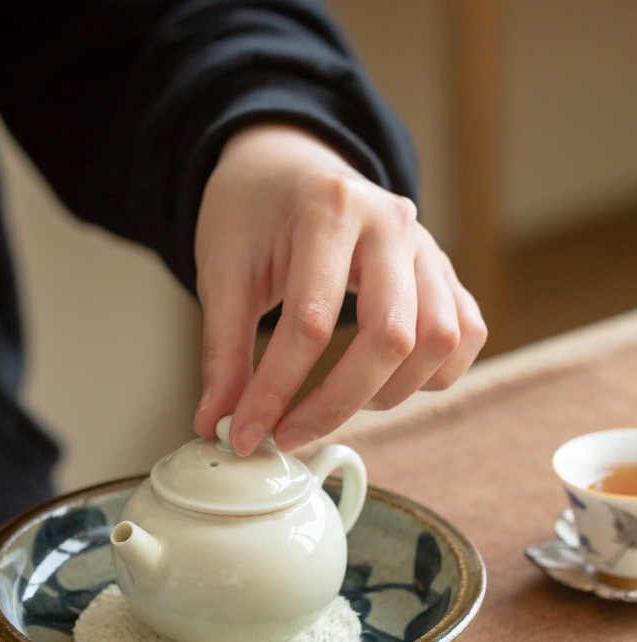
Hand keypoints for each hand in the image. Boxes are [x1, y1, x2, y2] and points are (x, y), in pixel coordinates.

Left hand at [192, 124, 486, 454]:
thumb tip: (217, 424)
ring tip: (339, 403)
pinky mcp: (443, 270)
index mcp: (329, 211)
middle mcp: (391, 224)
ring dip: (389, 392)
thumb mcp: (222, 272)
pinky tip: (384, 382)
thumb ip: (223, 350)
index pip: (311, 323)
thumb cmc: (252, 214)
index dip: (275, 392)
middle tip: (290, 434)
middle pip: (390, 337)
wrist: (286, 166)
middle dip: (337, 404)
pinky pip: (465, 334)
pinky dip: (432, 374)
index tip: (247, 434)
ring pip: (438, 340)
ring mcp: (426, 245)